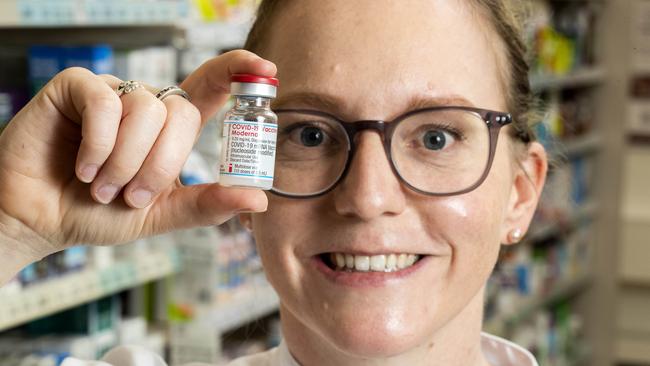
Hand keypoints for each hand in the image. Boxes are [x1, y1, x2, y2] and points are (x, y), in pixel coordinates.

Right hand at [0, 50, 275, 273]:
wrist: (42, 220)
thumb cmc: (99, 214)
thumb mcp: (161, 212)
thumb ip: (207, 205)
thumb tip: (259, 200)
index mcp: (170, 130)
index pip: (211, 88)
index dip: (237, 71)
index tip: (265, 67)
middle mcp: (146, 106)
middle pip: (182, 112)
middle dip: (160, 164)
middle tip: (132, 195)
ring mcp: (113, 92)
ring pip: (146, 109)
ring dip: (126, 160)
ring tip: (102, 184)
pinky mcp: (77, 87)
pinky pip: (107, 103)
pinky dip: (99, 144)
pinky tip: (83, 166)